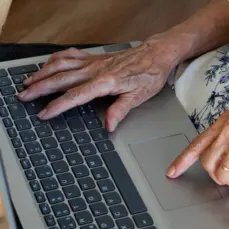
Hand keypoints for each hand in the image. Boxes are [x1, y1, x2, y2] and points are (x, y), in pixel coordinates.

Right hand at [19, 34, 179, 130]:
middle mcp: (95, 70)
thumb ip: (121, 111)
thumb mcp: (139, 97)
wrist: (156, 54)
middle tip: (24, 97)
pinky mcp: (95, 57)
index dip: (57, 106)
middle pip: (61, 79)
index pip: (75, 96)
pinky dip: (56, 59)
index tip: (43, 113)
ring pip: (61, 65)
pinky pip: (70, 55)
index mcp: (105, 82)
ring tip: (28, 81)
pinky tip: (48, 64)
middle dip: (40, 88)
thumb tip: (109, 126)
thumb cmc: (149, 74)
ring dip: (43, 73)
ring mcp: (93, 62)